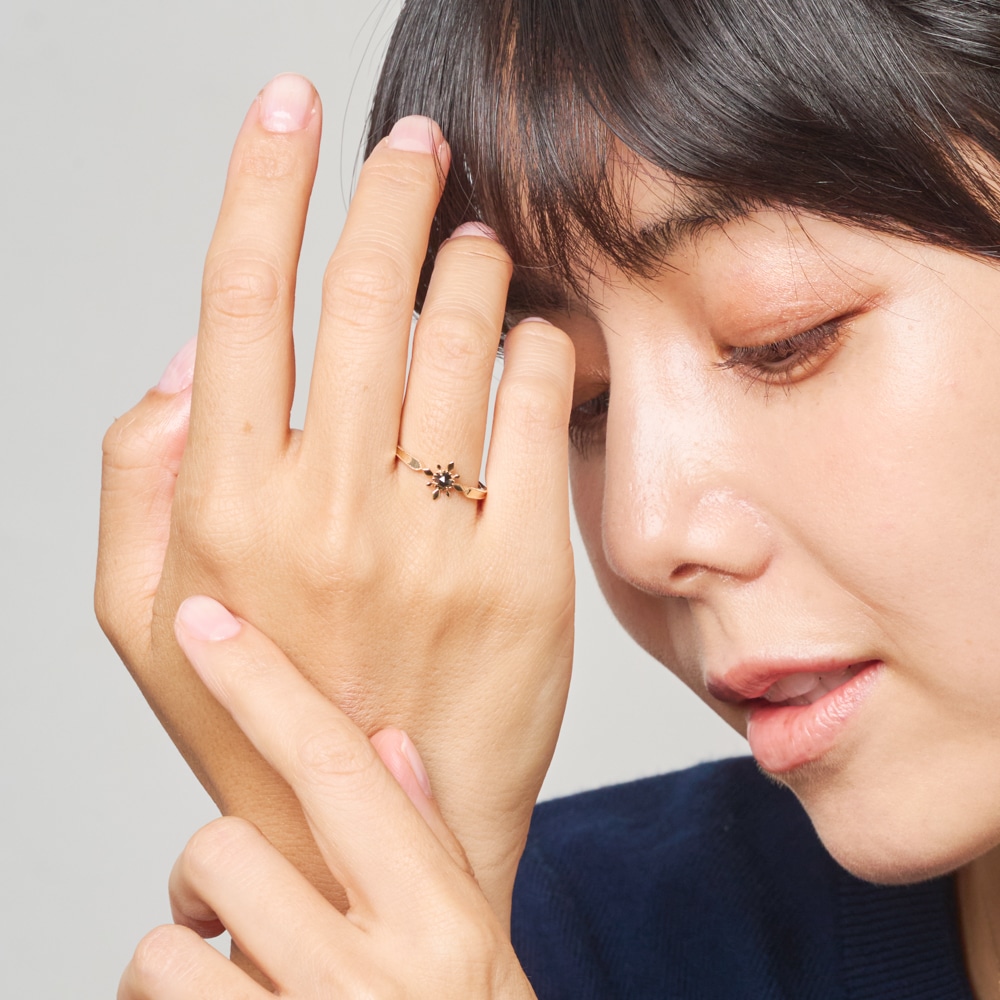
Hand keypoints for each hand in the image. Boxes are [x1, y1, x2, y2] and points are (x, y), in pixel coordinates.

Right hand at [96, 74, 574, 918]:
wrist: (369, 824)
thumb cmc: (254, 712)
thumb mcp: (138, 611)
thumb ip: (138, 475)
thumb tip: (188, 358)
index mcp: (229, 506)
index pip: (244, 299)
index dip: (264, 184)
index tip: (290, 110)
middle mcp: (332, 509)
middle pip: (363, 299)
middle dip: (390, 196)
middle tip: (416, 147)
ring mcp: (435, 540)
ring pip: (458, 342)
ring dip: (468, 262)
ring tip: (472, 234)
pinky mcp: (523, 572)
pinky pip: (534, 416)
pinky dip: (534, 347)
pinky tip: (527, 325)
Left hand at [118, 597, 535, 999]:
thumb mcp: (478, 961)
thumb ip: (431, 853)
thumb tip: (389, 748)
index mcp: (442, 923)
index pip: (340, 768)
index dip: (264, 682)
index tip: (206, 623)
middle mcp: (377, 979)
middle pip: (224, 851)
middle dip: (207, 879)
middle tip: (236, 918)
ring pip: (163, 948)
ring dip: (177, 964)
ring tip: (229, 990)